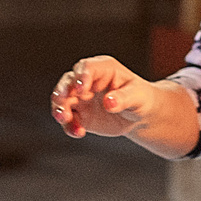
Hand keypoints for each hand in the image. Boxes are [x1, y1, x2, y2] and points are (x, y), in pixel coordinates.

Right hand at [50, 56, 195, 154]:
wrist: (138, 115)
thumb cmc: (140, 98)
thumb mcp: (137, 96)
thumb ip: (124, 98)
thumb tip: (109, 102)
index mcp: (103, 69)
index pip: (87, 67)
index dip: (81, 77)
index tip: (81, 89)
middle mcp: (87, 80)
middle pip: (68, 81)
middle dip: (63, 93)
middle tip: (63, 105)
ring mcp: (80, 97)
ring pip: (62, 99)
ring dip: (59, 109)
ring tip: (65, 120)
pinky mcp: (78, 113)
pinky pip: (68, 119)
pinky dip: (69, 126)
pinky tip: (78, 133)